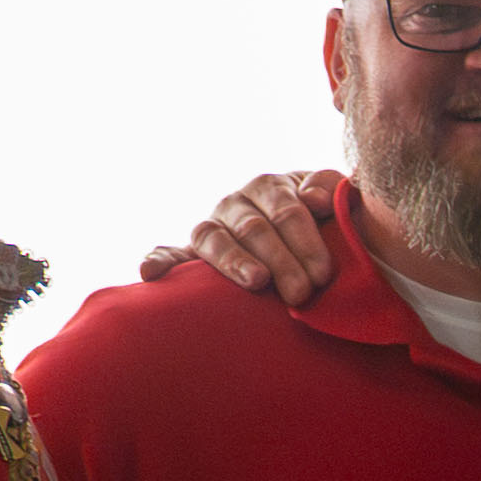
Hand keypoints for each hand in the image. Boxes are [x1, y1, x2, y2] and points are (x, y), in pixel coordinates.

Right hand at [142, 170, 343, 301]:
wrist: (301, 235)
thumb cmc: (322, 221)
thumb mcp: (331, 198)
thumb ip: (329, 188)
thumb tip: (314, 199)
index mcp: (269, 187)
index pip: (287, 211)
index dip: (306, 241)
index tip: (323, 273)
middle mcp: (235, 203)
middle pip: (255, 229)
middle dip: (281, 261)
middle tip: (301, 293)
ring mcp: (212, 226)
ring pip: (215, 239)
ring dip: (234, 261)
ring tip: (256, 281)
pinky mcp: (192, 252)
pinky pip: (171, 253)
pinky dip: (158, 261)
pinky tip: (149, 274)